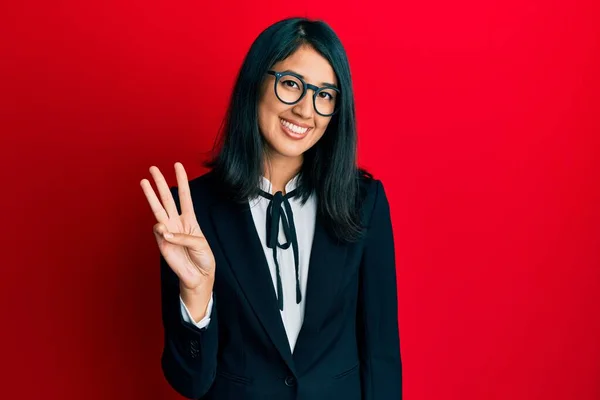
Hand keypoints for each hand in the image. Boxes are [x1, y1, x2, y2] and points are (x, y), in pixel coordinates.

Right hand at [140, 162, 215, 291]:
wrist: (198, 276)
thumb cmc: (203, 259)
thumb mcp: (200, 244)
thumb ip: (184, 236)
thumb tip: (164, 230)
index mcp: (190, 219)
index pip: (185, 196)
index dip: (182, 180)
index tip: (178, 165)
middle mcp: (177, 222)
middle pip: (168, 198)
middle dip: (160, 183)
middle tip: (153, 168)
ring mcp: (168, 231)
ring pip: (158, 209)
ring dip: (151, 195)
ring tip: (144, 181)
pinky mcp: (162, 242)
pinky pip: (159, 230)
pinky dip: (161, 229)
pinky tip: (164, 231)